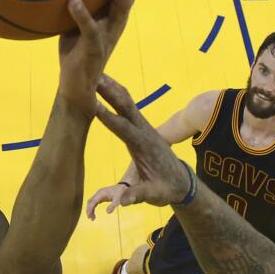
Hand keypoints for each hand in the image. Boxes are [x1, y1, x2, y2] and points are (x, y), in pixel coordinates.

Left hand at [58, 0, 145, 110]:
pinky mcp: (94, 48)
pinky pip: (89, 29)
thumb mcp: (76, 15)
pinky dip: (82, 14)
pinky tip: (73, 1)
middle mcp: (118, 18)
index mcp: (116, 9)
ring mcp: (109, 33)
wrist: (76, 86)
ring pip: (121, 4)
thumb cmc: (75, 47)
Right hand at [85, 183, 127, 219]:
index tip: (89, 216)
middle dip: (89, 210)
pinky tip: (94, 214)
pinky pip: (94, 203)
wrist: (121, 187)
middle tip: (90, 218)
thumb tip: (107, 212)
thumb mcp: (117, 200)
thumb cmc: (119, 193)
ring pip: (91, 203)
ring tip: (93, 218)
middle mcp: (98, 193)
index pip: (93, 201)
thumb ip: (113, 206)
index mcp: (101, 193)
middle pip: (90, 202)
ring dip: (90, 210)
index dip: (90, 209)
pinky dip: (93, 208)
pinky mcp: (100, 197)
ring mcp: (98, 195)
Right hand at [93, 74, 191, 207]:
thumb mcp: (155, 196)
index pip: (123, 128)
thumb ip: (138, 196)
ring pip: (126, 101)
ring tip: (94, 71)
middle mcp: (144, 130)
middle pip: (125, 106)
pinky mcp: (140, 125)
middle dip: (109, 90)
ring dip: (111, 86)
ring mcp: (143, 126)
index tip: (92, 103)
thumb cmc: (166, 189)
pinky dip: (115, 91)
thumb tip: (121, 202)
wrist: (183, 181)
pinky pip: (127, 104)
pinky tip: (105, 82)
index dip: (107, 116)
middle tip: (92, 75)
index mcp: (144, 145)